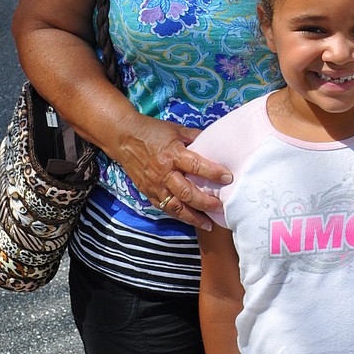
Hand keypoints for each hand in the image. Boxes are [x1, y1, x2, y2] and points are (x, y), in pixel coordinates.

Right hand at [115, 114, 232, 230]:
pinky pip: (165, 208)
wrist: (124, 137)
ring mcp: (155, 185)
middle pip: (187, 193)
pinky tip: (191, 220)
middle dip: (206, 203)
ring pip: (176, 207)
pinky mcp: (148, 192)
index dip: (213, 173)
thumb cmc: (154, 131)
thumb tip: (217, 144)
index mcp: (173, 154)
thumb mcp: (177, 129)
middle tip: (222, 207)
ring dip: (193, 217)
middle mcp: (164, 173)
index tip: (228, 178)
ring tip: (209, 224)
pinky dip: (179, 216)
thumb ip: (196, 138)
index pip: (196, 166)